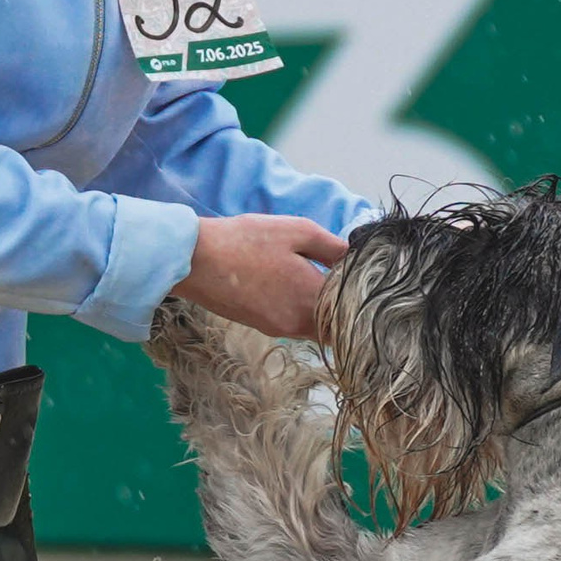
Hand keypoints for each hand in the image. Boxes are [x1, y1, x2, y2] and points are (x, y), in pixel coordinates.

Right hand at [171, 213, 350, 343]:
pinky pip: (292, 324)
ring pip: (314, 328)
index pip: (352, 316)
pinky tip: (290, 285)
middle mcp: (298, 323)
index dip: (361, 303)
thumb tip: (356, 258)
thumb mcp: (297, 231)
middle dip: (343, 312)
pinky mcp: (260, 326)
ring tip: (318, 281)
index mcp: (312, 299)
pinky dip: (299, 310)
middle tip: (345, 284)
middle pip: (335, 329)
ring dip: (320, 311)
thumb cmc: (246, 241)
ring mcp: (277, 328)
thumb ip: (333, 247)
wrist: (194, 261)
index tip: (366, 286)